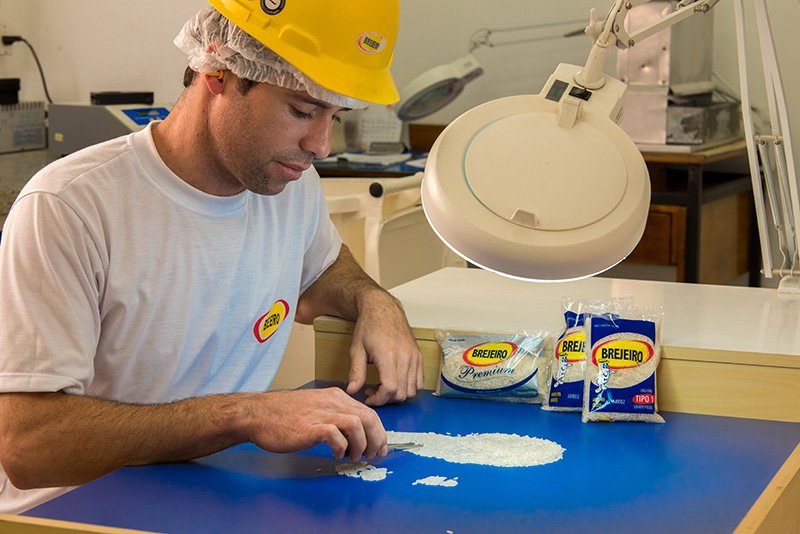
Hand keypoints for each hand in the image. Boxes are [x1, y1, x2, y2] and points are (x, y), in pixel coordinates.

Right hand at [246, 388, 387, 460]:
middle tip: (373, 455)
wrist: (257, 414)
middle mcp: (331, 402)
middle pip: (369, 417)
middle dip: (376, 439)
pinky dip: (342, 447)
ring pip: (357, 425)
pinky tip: (336, 454)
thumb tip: (353, 433)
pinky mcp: (310, 427)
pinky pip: (336, 435)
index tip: (379, 446)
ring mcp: (321, 413)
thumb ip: (334, 415)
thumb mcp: (315, 407)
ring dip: (361, 445)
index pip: (368, 412)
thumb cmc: (283, 414)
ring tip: (355, 457)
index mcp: (335, 397)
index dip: (379, 431)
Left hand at [346, 291, 423, 405]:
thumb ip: (356, 372)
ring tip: (383, 386)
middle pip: (401, 393)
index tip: (369, 397)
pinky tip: (395, 381)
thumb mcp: (356, 349)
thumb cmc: (369, 326)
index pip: (390, 389)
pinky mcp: (419, 356)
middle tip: (373, 391)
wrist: (382, 308)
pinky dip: (408, 388)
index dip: (379, 399)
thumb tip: (352, 390)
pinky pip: (419, 382)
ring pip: (412, 390)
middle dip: (386, 398)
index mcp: (388, 355)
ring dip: (397, 395)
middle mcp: (405, 356)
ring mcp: (414, 356)